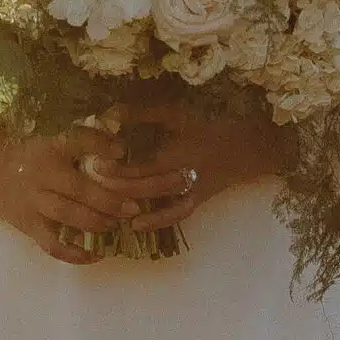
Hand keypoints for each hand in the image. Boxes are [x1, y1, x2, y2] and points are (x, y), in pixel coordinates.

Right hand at [0, 126, 157, 262]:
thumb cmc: (32, 152)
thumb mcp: (51, 135)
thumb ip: (83, 135)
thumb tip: (122, 129)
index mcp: (49, 146)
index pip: (77, 140)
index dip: (101, 145)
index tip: (123, 151)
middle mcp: (42, 174)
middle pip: (79, 189)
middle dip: (110, 200)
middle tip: (133, 207)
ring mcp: (34, 202)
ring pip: (68, 216)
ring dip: (97, 223)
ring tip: (117, 224)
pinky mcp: (29, 225)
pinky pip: (53, 244)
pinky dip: (74, 254)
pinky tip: (96, 255)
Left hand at [103, 105, 289, 231]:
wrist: (246, 148)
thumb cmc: (206, 127)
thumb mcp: (177, 115)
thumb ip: (144, 114)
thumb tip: (110, 114)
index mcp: (181, 146)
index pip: (146, 160)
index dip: (121, 164)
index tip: (96, 162)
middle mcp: (187, 169)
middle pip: (149, 182)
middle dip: (120, 184)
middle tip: (94, 183)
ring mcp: (194, 188)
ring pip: (161, 198)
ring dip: (133, 202)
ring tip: (106, 205)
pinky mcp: (198, 200)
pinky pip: (178, 214)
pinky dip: (158, 221)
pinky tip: (136, 226)